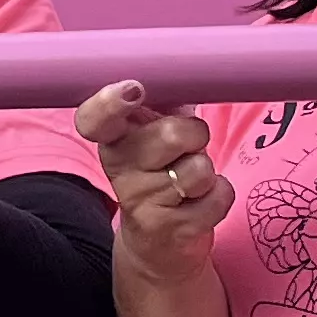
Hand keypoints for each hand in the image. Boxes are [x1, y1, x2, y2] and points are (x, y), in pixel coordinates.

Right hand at [77, 82, 231, 276]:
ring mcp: (142, 201)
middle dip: (193, 134)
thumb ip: (165, 104)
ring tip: (190, 179)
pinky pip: (219, 196)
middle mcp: (119, 168)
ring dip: (207, 169)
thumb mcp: (155, 134)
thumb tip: (189, 72)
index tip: (133, 89)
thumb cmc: (162, 171)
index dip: (111, 102)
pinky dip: (221, 195)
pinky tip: (200, 203)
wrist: (159, 244)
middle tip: (184, 146)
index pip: (95, 118)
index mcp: (113, 137)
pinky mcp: (170, 231)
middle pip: (171, 134)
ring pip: (199, 167)